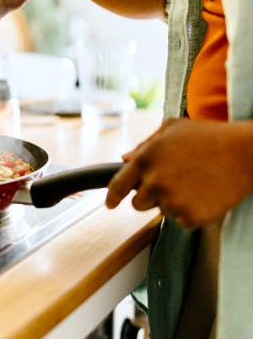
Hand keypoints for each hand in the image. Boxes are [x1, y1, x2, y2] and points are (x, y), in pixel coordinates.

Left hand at [106, 118, 252, 227]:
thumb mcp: (173, 129)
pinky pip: (182, 222)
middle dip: (150, 196)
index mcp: (146, 159)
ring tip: (194, 183)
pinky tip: (205, 194)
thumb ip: (145, 145)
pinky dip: (191, 212)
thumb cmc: (211, 137)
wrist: (246, 154)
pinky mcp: (191, 216)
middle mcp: (155, 181)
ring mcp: (172, 201)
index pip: (118, 185)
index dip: (112, 197)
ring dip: (173, 202)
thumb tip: (125, 159)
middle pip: (138, 204)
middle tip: (172, 183)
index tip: (110, 204)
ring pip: (162, 212)